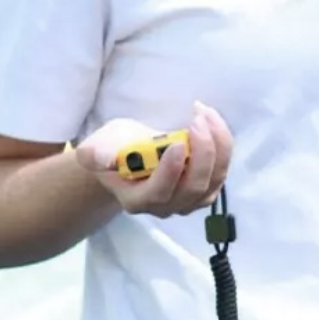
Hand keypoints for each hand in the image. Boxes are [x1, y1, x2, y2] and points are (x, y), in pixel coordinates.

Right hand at [75, 101, 232, 217]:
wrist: (129, 157)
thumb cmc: (114, 150)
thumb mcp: (97, 146)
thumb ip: (95, 153)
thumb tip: (105, 158)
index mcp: (137, 199)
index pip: (159, 192)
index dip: (171, 170)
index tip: (178, 142)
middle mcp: (166, 205)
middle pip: (193, 187)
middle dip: (202, 151)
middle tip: (197, 118)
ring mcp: (189, 199)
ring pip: (214, 179)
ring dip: (217, 144)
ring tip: (206, 114)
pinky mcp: (206, 187)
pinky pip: (222, 169)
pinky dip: (223, 145)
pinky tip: (212, 121)